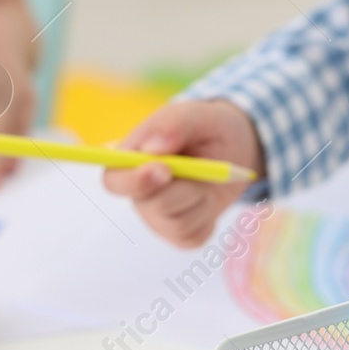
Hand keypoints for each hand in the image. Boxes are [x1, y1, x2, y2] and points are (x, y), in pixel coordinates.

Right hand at [102, 99, 265, 246]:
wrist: (234, 150)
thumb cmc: (206, 128)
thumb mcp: (196, 114)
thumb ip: (172, 123)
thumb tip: (151, 147)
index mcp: (130, 161)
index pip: (114, 181)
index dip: (134, 181)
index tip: (163, 169)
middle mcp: (139, 193)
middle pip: (152, 206)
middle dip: (184, 189)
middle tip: (204, 168)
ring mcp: (158, 217)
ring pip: (177, 223)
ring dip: (201, 200)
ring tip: (207, 177)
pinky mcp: (179, 234)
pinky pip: (194, 235)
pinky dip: (210, 216)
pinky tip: (209, 197)